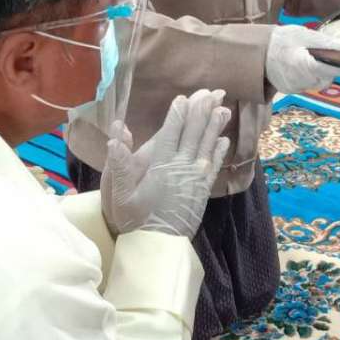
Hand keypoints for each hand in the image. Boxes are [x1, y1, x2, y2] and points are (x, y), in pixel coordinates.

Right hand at [100, 90, 230, 237]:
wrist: (155, 247)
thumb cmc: (132, 220)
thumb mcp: (117, 195)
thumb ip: (118, 165)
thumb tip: (115, 137)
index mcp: (160, 166)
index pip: (170, 133)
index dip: (177, 114)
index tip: (184, 97)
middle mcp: (181, 168)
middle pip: (193, 134)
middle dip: (201, 112)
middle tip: (211, 92)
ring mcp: (194, 180)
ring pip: (207, 146)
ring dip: (214, 126)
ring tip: (223, 108)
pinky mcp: (202, 192)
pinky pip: (213, 166)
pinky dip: (219, 151)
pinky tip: (224, 140)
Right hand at [266, 25, 339, 94]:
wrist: (257, 52)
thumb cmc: (282, 39)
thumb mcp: (304, 34)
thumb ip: (327, 42)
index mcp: (302, 63)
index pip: (333, 69)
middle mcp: (298, 79)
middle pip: (326, 79)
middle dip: (329, 69)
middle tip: (318, 56)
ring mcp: (293, 88)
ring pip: (317, 83)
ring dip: (318, 73)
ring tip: (304, 59)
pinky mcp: (289, 91)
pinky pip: (307, 85)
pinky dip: (307, 77)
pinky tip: (297, 66)